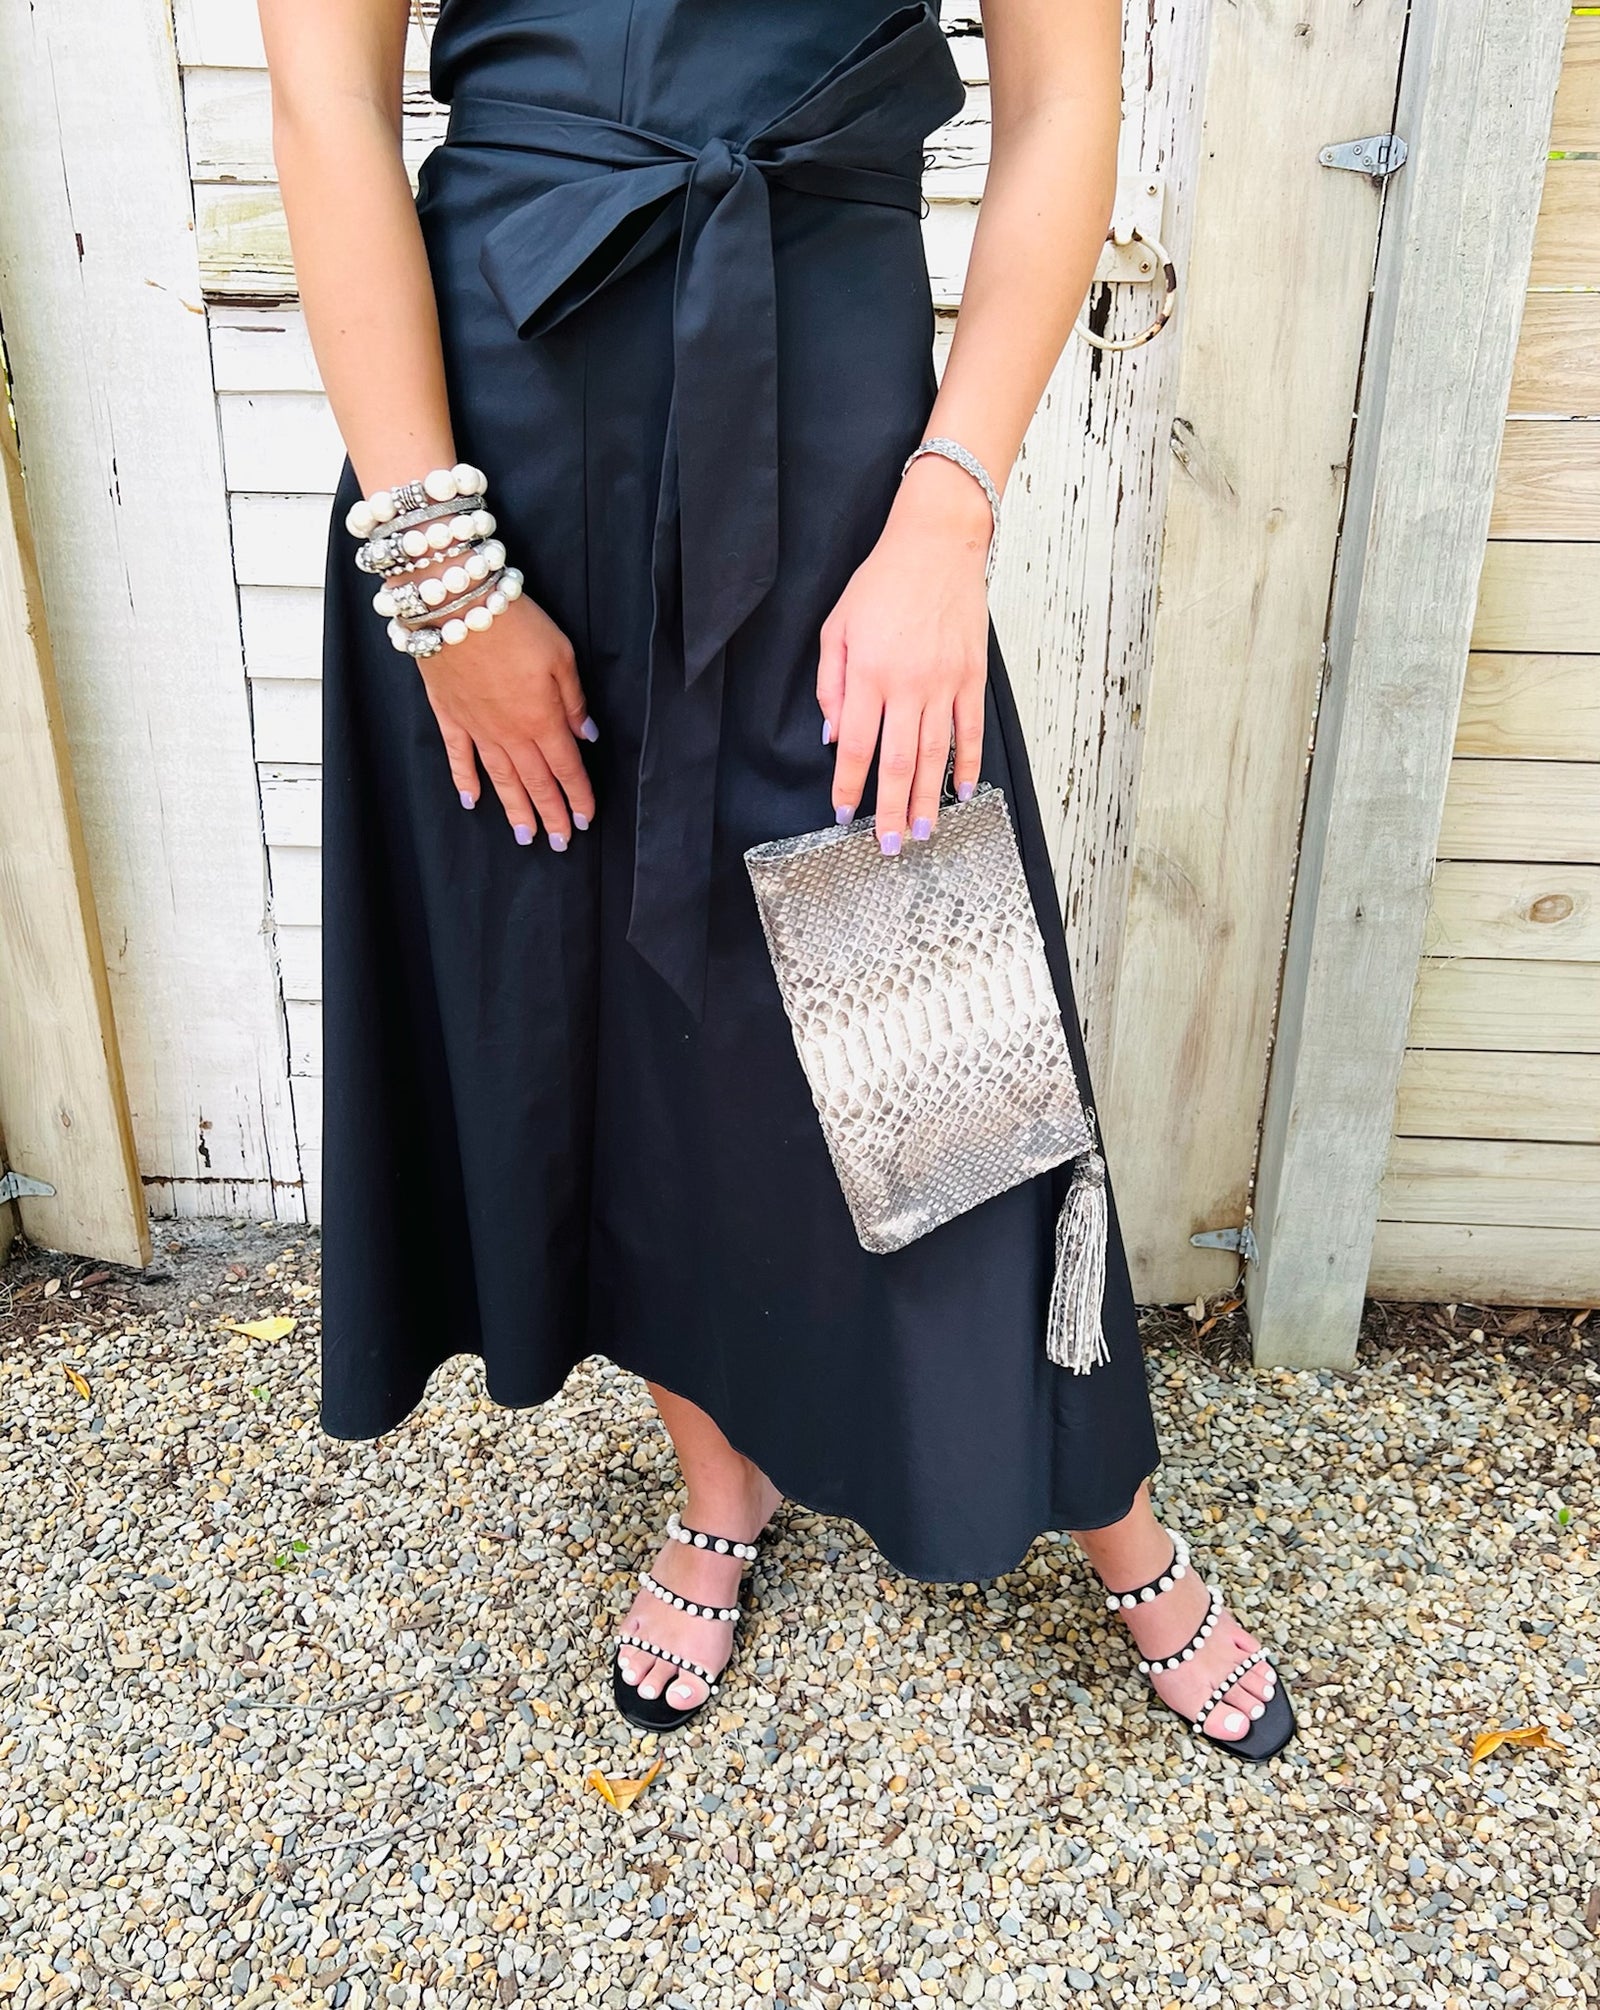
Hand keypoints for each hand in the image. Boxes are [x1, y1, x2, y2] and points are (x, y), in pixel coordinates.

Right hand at [415, 594, 597, 848]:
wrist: (453, 604)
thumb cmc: (513, 623)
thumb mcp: (561, 655)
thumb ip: (573, 700)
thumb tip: (587, 734)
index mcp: (542, 720)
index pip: (566, 769)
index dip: (577, 796)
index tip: (585, 820)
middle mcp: (510, 733)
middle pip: (535, 783)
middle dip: (550, 814)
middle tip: (559, 843)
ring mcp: (476, 727)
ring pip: (500, 779)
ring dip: (514, 809)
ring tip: (526, 836)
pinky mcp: (449, 715)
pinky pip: (458, 757)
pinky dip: (464, 780)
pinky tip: (471, 801)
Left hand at [818, 453, 992, 853]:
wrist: (938, 544)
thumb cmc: (882, 583)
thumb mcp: (837, 626)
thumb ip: (830, 683)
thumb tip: (832, 737)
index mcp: (868, 673)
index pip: (855, 745)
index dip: (849, 787)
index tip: (845, 817)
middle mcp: (907, 684)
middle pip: (898, 761)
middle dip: (891, 809)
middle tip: (890, 846)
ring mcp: (944, 682)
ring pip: (934, 754)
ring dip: (927, 798)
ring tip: (923, 832)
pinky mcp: (972, 676)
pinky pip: (970, 729)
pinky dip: (967, 764)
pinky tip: (961, 792)